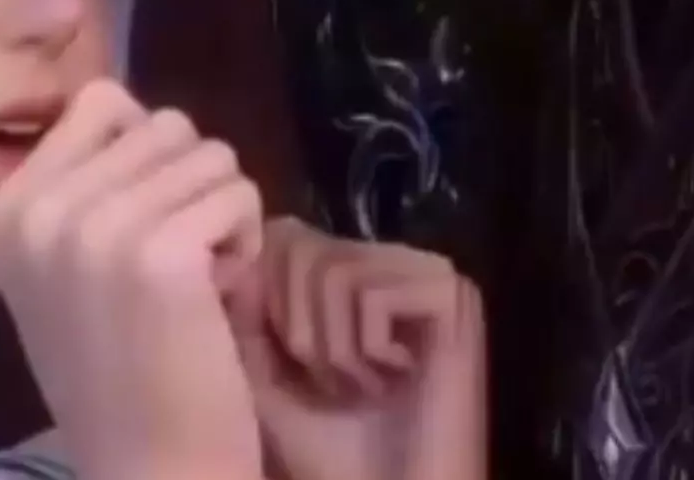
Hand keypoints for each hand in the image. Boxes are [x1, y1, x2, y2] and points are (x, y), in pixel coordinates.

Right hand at [0, 79, 266, 479]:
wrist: (146, 467)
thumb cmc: (119, 369)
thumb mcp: (67, 265)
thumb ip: (89, 183)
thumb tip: (135, 106)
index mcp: (8, 207)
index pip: (100, 101)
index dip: (146, 153)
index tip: (142, 223)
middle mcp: (41, 209)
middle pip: (164, 123)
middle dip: (188, 186)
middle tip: (172, 265)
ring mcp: (98, 227)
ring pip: (209, 152)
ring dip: (219, 212)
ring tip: (194, 283)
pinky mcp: (163, 252)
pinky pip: (238, 193)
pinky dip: (245, 241)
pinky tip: (216, 299)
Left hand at [232, 218, 486, 479]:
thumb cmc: (333, 456)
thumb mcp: (267, 380)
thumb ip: (245, 316)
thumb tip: (238, 257)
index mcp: (352, 271)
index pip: (283, 236)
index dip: (265, 299)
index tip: (293, 366)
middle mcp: (392, 259)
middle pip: (302, 248)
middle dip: (299, 330)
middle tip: (333, 386)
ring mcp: (428, 272)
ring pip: (334, 270)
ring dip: (335, 350)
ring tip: (362, 390)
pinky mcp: (455, 295)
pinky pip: (374, 294)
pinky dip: (369, 352)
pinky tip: (397, 385)